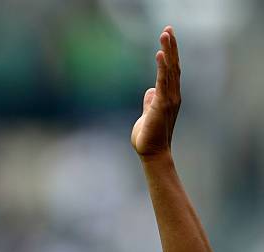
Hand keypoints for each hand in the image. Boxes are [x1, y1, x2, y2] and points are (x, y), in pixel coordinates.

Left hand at [131, 26, 180, 157]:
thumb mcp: (147, 115)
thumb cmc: (148, 137)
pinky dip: (162, 67)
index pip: (170, 71)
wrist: (151, 153)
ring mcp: (169, 100)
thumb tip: (150, 91)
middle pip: (173, 66)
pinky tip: (160, 54)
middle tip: (168, 28)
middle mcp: (172, 96)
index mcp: (169, 97)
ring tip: (165, 33)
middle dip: (171, 47)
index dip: (169, 54)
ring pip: (170, 71)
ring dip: (168, 51)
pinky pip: (163, 82)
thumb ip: (150, 102)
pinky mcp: (162, 105)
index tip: (167, 37)